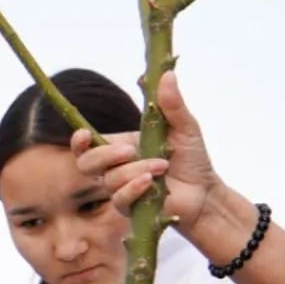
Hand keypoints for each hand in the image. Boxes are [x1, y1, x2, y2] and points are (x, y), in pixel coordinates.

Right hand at [68, 65, 240, 262]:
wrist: (205, 191)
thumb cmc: (192, 159)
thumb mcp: (184, 126)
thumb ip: (172, 104)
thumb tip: (166, 75)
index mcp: (121, 146)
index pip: (88, 145)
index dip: (79, 141)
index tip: (83, 134)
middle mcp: (116, 168)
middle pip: (86, 163)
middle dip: (104, 155)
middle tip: (130, 151)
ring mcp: (121, 189)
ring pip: (108, 180)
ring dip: (134, 171)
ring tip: (162, 165)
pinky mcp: (130, 208)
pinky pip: (120, 199)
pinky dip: (134, 188)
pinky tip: (151, 182)